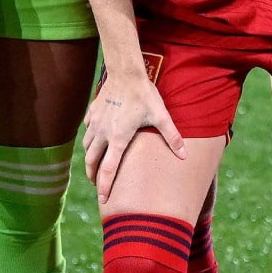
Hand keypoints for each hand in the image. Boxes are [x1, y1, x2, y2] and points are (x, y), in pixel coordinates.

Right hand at [83, 64, 184, 199]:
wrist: (125, 72)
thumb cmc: (144, 95)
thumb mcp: (161, 116)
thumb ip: (172, 137)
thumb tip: (185, 155)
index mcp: (118, 139)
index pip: (108, 169)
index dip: (104, 187)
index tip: (103, 200)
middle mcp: (103, 133)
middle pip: (92, 161)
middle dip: (93, 176)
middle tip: (97, 185)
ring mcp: (95, 122)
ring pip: (86, 147)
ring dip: (89, 158)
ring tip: (94, 166)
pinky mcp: (92, 112)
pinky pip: (87, 130)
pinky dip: (89, 138)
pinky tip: (95, 139)